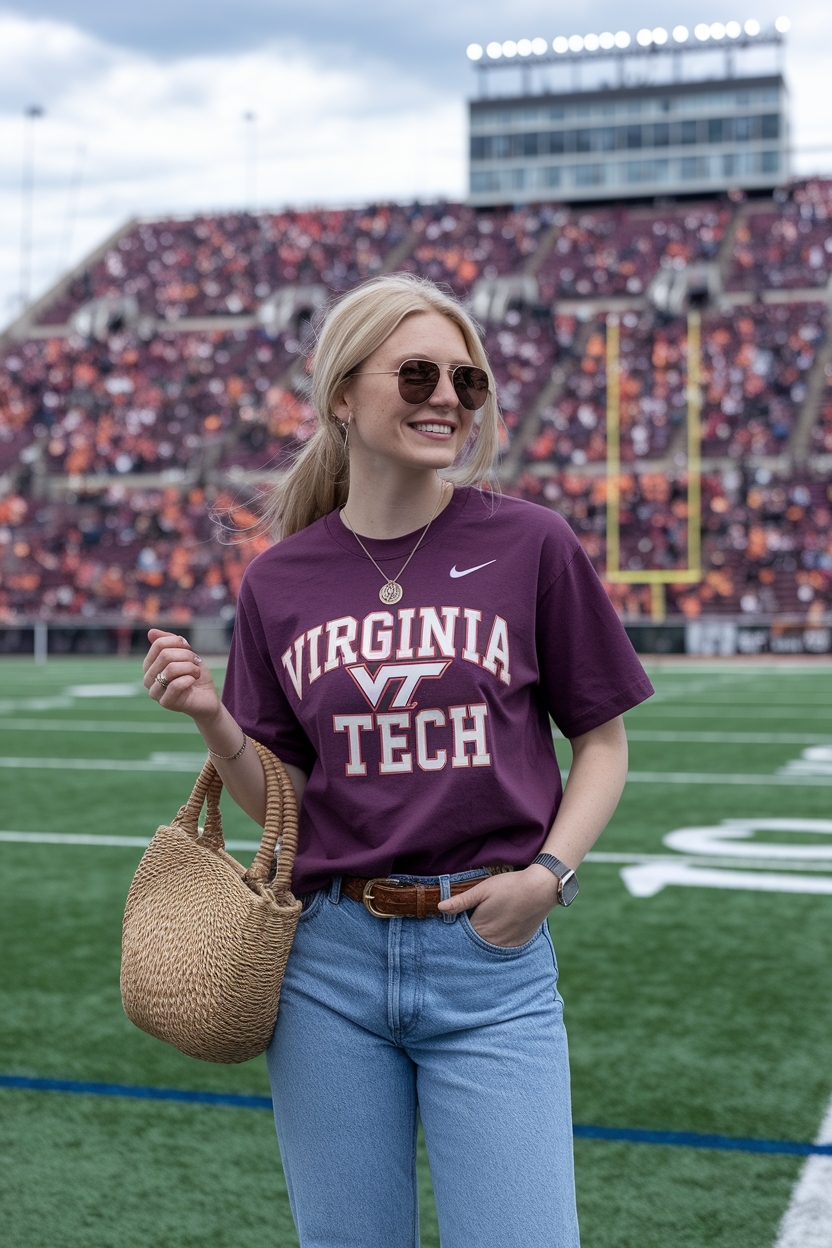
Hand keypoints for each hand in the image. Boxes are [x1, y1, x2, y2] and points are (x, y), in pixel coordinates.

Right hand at [142, 629, 220, 720]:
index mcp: (150, 665)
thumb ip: (170, 642)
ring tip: (196, 672)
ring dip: (190, 668)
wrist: (207, 697)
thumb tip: (151, 632)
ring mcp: (155, 692)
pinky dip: (189, 679)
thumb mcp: (185, 654)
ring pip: (171, 669)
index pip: (158, 644)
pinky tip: (193, 681)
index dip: (177, 642)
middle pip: (165, 656)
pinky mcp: (165, 702)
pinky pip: (176, 684)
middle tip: (195, 662)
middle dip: (186, 656)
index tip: (188, 648)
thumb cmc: (195, 676)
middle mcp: (148, 679)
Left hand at [437, 866, 560, 947]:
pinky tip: (499, 933)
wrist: (541, 889)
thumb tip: (440, 908)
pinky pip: (503, 950)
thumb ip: (461, 901)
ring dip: (483, 943)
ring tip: (485, 929)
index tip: (453, 926)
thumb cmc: (510, 886)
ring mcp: (507, 944)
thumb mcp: (482, 889)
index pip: (461, 937)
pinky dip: (498, 944)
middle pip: (474, 944)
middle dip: (468, 939)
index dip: (457, 931)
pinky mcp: (519, 943)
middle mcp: (492, 941)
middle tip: (469, 927)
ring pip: (488, 948)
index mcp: (480, 928)